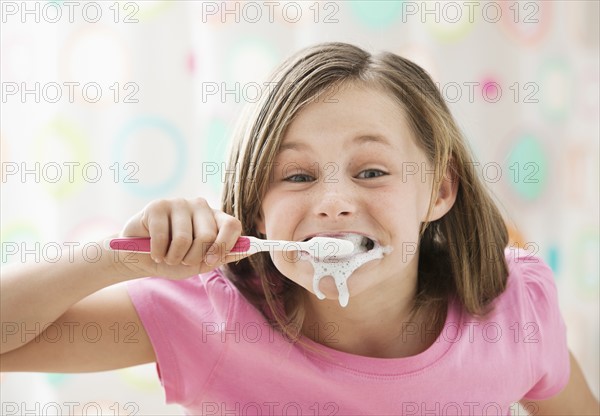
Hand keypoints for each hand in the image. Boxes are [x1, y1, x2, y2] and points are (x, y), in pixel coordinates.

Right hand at [115, 198, 244, 279]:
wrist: (141, 259)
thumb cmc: (175, 259)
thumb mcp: (202, 263)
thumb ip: (224, 255)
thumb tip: (249, 249)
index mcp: (215, 218)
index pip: (233, 225)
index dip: (223, 246)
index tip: (209, 262)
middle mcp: (200, 206)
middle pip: (208, 235)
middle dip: (192, 257)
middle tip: (180, 259)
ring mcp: (179, 203)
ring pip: (184, 239)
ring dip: (173, 257)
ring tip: (167, 256)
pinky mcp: (157, 206)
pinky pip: (162, 237)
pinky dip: (157, 253)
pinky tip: (154, 252)